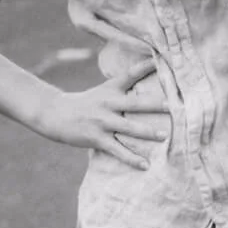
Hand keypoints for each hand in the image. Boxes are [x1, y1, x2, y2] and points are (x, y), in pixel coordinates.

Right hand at [32, 59, 169, 167]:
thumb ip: (125, 86)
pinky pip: (118, 150)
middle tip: (173, 107)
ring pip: (128, 128)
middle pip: (134, 104)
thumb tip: (148, 75)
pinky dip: (132, 159)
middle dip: (154, 105)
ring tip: (164, 136)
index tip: (160, 61)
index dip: (145, 67)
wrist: (55, 114)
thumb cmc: (86, 103)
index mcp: (111, 90)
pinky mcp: (97, 138)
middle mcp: (108, 104)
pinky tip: (145, 165)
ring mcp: (102, 122)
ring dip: (147, 132)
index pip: (130, 75)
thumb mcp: (104, 90)